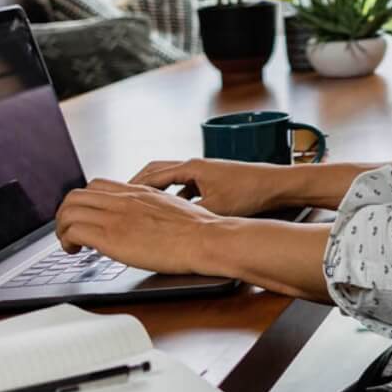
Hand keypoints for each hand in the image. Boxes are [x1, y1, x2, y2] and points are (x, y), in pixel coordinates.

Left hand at [55, 180, 219, 274]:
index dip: (84, 202)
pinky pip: (73, 231)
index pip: (97, 185)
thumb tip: (147, 222)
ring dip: (62, 228)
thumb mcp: (174, 208)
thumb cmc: (200, 230)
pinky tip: (76, 252)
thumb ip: (153, 209)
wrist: (207, 238)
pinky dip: (67, 241)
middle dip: (65, 214)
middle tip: (71, 232)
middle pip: (75, 195)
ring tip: (70, 245)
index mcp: (140, 192)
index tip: (87, 218)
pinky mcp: (112, 237)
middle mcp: (124, 200)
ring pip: (68, 211)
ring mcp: (117, 216)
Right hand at [130, 157, 290, 216]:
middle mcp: (195, 165)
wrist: (278, 185)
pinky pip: (185, 186)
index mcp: (191, 168)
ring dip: (155, 191)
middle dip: (137, 187)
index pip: (150, 175)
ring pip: (171, 179)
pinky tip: (172, 211)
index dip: (130, 189)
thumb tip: (162, 225)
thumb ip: (186, 214)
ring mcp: (204, 172)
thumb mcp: (214, 207)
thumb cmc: (250, 193)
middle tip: (119, 203)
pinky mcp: (213, 180)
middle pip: (156, 173)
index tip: (112, 201)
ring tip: (139, 209)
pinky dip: (174, 196)